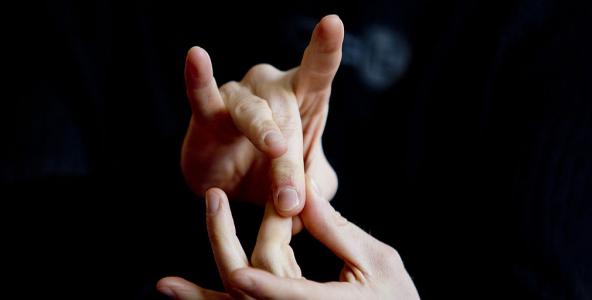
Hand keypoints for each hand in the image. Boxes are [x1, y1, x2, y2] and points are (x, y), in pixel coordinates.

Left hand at [157, 178, 419, 299]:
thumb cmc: (396, 299)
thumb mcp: (377, 262)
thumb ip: (337, 231)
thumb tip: (302, 192)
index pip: (287, 295)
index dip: (265, 287)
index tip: (241, 275)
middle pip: (249, 291)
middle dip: (226, 244)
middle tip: (214, 200)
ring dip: (200, 298)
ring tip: (165, 285)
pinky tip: (187, 294)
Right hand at [180, 15, 342, 216]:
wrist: (234, 190)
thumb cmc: (278, 174)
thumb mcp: (308, 186)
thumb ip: (316, 192)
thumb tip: (307, 206)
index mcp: (305, 98)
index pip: (319, 68)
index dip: (325, 47)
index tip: (333, 23)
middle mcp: (273, 90)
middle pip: (287, 114)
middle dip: (290, 159)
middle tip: (290, 201)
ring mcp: (240, 97)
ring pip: (254, 114)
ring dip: (264, 135)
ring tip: (274, 148)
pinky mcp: (208, 115)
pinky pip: (203, 96)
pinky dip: (199, 80)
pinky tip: (197, 57)